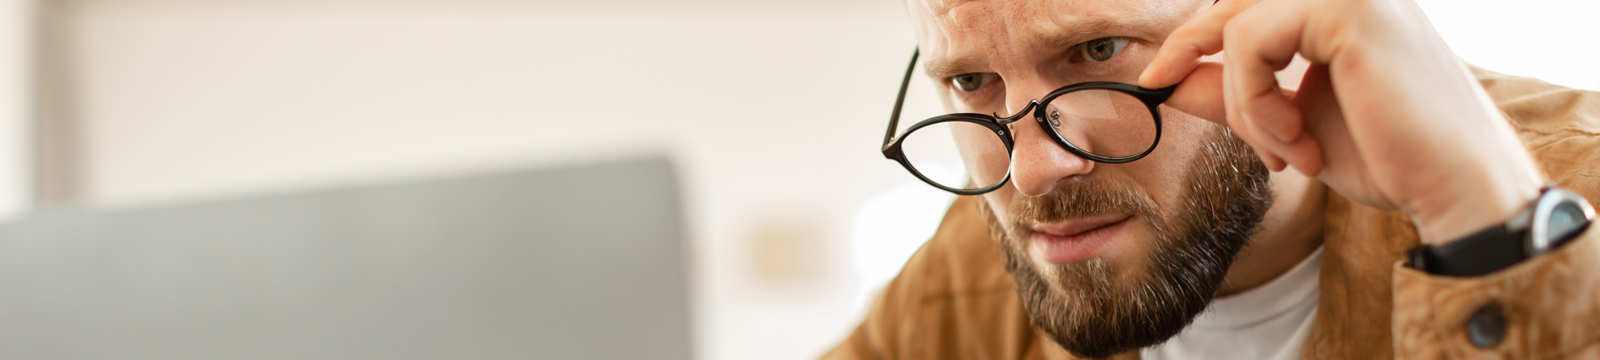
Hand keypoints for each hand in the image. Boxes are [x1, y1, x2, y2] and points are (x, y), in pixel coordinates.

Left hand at [1138, 0, 1543, 242]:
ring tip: (1286, 152)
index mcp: (1341, 8)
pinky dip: (1256, 103)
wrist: (1453, 187)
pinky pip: (1250, 44)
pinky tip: (1296, 143)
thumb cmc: (1389, 157)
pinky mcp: (1348, 8)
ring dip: (1245, 105)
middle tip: (1172, 94)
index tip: (1155, 79)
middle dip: (1193, 57)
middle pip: (1232, 6)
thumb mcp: (1289, 121)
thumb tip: (1166, 78)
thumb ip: (1234, 92)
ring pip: (1236, 30)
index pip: (1244, 7)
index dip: (1190, 38)